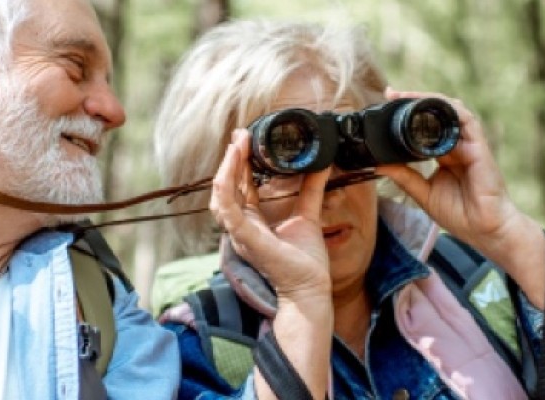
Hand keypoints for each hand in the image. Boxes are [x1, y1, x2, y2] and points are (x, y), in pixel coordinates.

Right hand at [210, 129, 334, 297]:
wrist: (310, 288)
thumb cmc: (306, 261)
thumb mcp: (308, 215)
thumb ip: (311, 189)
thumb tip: (322, 163)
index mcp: (252, 220)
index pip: (239, 185)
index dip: (240, 162)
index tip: (246, 139)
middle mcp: (241, 226)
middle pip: (226, 186)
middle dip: (230, 159)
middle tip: (239, 135)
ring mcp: (240, 233)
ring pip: (221, 194)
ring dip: (226, 168)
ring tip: (237, 145)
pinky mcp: (245, 238)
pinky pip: (227, 210)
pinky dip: (226, 188)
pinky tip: (231, 169)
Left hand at [374, 90, 542, 254]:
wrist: (486, 230)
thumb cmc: (461, 215)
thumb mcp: (424, 194)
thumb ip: (404, 176)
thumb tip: (379, 163)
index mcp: (445, 155)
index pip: (426, 127)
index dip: (409, 115)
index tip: (388, 105)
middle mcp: (457, 146)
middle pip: (437, 114)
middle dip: (415, 100)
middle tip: (391, 94)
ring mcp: (469, 144)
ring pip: (451, 110)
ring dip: (429, 99)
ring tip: (407, 95)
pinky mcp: (479, 146)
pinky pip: (465, 119)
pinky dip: (449, 109)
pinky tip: (432, 105)